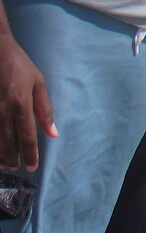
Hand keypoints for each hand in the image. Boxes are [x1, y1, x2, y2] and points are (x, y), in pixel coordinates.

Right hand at [0, 34, 52, 171]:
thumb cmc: (18, 65)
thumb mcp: (38, 82)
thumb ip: (45, 109)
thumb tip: (53, 133)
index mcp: (21, 104)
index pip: (27, 137)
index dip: (30, 154)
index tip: (32, 167)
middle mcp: (3, 111)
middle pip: (8, 144)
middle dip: (14, 159)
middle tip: (17, 168)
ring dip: (0, 156)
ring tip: (5, 165)